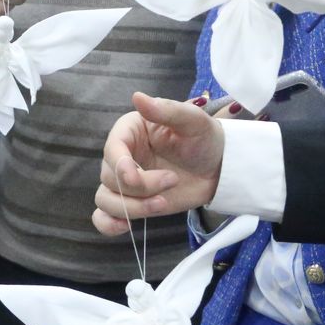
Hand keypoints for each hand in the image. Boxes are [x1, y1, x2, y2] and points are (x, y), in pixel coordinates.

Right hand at [92, 92, 224, 235]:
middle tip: (173, 180)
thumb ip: (166, 110)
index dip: (120, 166)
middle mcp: (122, 155)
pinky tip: (125, 227)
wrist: (220, 168)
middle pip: (110, 178)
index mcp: (130, 131)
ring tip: (162, 204)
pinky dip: (108, 224)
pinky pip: (104, 216)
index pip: (112, 149)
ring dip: (131, 208)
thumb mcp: (192, 120)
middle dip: (140, 187)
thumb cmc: (205, 138)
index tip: (137, 176)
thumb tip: (137, 97)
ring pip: (105, 199)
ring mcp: (126, 182)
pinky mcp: (133, 203)